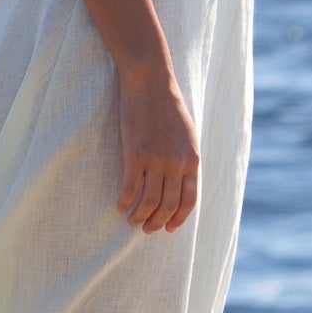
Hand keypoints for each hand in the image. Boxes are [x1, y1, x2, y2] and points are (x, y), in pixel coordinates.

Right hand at [114, 66, 199, 233]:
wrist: (151, 83)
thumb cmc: (168, 106)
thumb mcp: (187, 134)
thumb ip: (186, 158)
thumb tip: (182, 181)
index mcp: (192, 159)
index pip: (189, 200)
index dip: (179, 218)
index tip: (170, 228)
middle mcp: (176, 163)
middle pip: (168, 205)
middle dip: (157, 222)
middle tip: (147, 228)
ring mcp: (156, 160)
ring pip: (149, 202)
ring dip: (139, 216)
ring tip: (132, 221)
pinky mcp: (135, 154)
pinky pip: (130, 188)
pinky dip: (124, 201)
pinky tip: (119, 206)